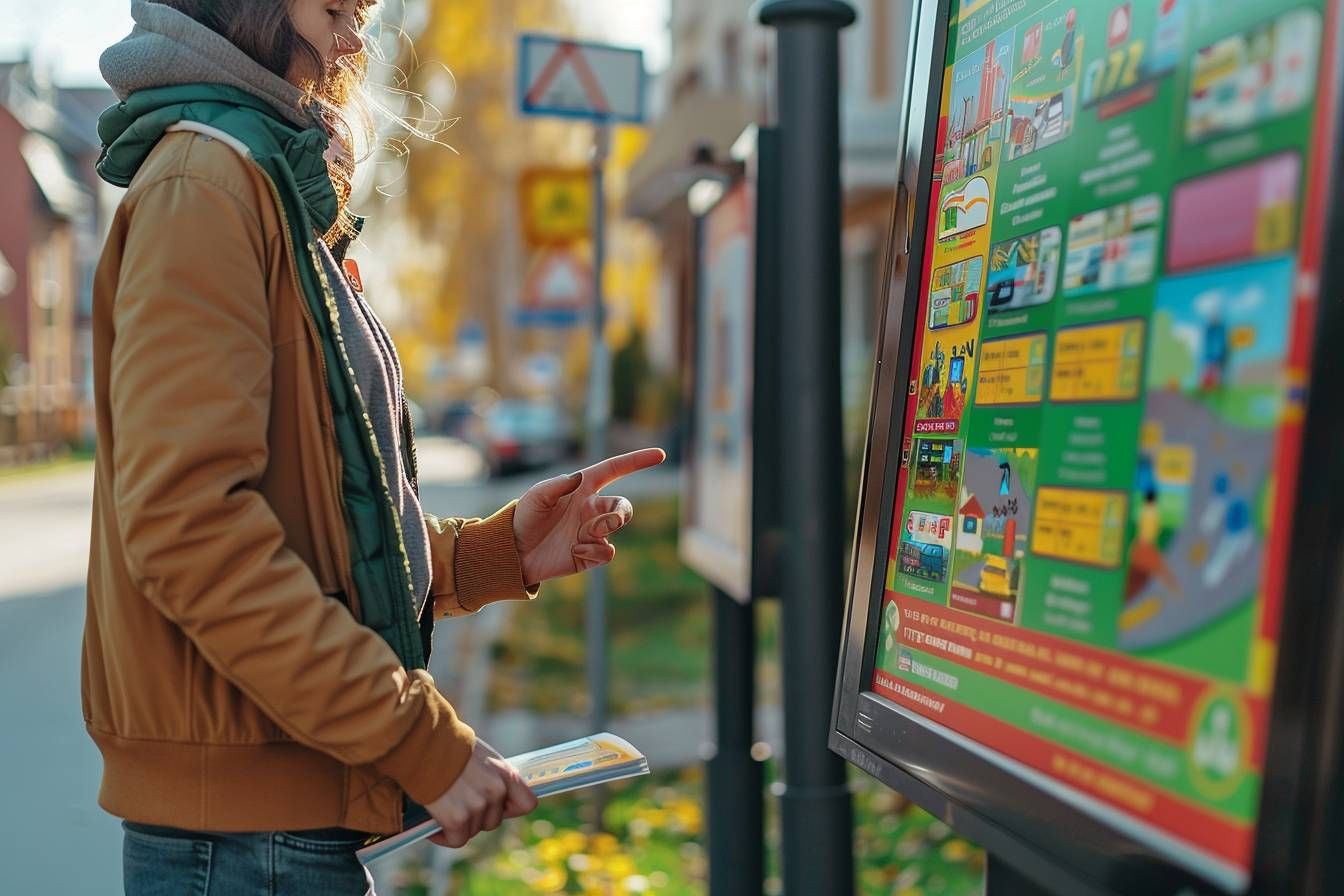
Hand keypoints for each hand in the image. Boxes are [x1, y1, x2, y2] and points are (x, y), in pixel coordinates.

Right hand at [425, 739, 536, 848]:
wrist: (424, 743)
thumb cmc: (449, 745)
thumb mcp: (482, 757)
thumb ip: (492, 777)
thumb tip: (491, 795)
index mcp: (507, 774)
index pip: (527, 804)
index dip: (509, 809)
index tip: (495, 807)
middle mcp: (497, 791)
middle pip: (493, 822)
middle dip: (475, 817)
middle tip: (457, 804)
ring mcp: (478, 806)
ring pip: (473, 831)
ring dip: (458, 825)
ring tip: (442, 809)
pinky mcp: (457, 818)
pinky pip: (456, 840)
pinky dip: (444, 836)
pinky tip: (434, 827)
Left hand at [513, 448, 666, 584]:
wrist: (513, 552)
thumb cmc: (524, 518)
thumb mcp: (536, 496)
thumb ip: (557, 484)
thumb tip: (578, 477)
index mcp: (583, 489)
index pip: (615, 470)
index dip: (637, 461)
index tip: (659, 455)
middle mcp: (591, 509)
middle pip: (623, 506)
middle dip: (621, 512)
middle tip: (608, 521)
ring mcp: (592, 532)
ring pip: (616, 527)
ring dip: (603, 529)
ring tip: (581, 537)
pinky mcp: (590, 554)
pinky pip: (607, 552)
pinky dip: (594, 551)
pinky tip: (575, 551)